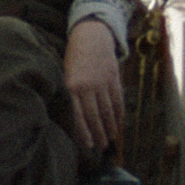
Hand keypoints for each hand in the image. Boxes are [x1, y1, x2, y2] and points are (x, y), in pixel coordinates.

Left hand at [64, 19, 123, 159]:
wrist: (91, 36)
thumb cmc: (73, 58)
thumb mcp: (65, 74)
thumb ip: (69, 95)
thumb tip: (71, 119)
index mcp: (72, 86)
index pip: (78, 115)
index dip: (84, 133)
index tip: (88, 146)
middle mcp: (88, 86)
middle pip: (95, 116)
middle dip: (99, 134)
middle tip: (101, 147)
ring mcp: (102, 83)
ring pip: (108, 111)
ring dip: (110, 127)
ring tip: (110, 139)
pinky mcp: (114, 79)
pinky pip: (118, 101)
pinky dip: (119, 114)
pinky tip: (118, 124)